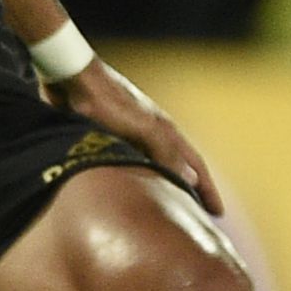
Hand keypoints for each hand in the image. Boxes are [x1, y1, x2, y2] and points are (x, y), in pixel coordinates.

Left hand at [58, 56, 224, 212]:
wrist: (72, 77)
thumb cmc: (107, 101)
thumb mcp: (141, 127)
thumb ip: (165, 152)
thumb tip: (191, 180)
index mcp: (165, 130)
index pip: (195, 165)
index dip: (207, 189)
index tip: (218, 213)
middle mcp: (152, 131)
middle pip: (179, 165)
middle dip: (191, 188)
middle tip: (198, 213)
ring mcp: (131, 131)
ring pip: (154, 163)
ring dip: (164, 182)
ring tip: (166, 203)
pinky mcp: (107, 132)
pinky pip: (130, 162)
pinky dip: (138, 176)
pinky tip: (128, 184)